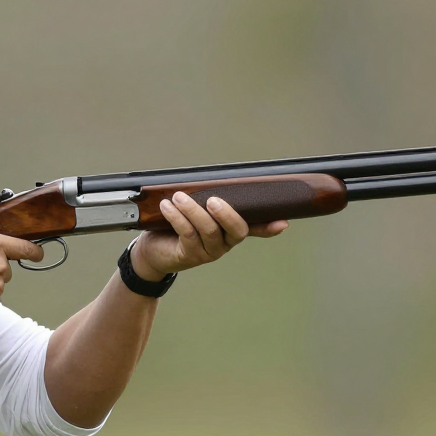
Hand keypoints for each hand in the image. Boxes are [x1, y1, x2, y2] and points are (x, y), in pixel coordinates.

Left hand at [129, 192, 288, 281]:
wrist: (154, 251)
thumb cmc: (177, 226)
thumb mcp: (197, 211)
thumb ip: (210, 201)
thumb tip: (215, 180)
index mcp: (231, 231)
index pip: (255, 229)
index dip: (268, 227)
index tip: (282, 223)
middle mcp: (224, 243)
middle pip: (236, 231)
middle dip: (226, 214)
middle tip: (212, 199)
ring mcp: (208, 251)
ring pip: (208, 230)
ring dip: (193, 210)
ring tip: (178, 197)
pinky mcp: (189, 255)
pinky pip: (188, 234)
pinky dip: (178, 218)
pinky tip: (167, 206)